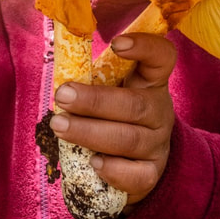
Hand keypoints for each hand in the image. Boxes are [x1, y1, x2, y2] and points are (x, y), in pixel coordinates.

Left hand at [49, 33, 175, 204]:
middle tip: (62, 95)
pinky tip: (93, 162)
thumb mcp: (108, 91)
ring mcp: (158, 144)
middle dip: (94, 101)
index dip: (144, 47)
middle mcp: (159, 111)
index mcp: (150, 82)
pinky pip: (137, 175)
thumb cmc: (112, 116)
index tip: (116, 43)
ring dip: (90, 132)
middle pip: (135, 105)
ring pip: (129, 139)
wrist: (135, 161)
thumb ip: (91, 79)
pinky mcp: (151, 173)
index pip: (161, 58)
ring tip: (59, 126)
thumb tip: (58, 69)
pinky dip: (114, 170)